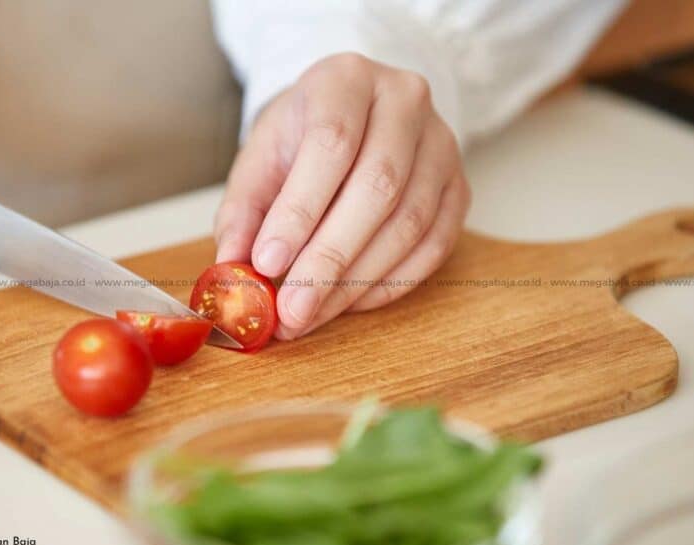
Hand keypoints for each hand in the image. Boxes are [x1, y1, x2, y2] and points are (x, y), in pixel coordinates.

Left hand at [214, 53, 470, 339]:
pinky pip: (434, 247)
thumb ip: (243, 211)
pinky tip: (349, 302)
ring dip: (356, 281)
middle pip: (378, 187)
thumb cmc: (301, 137)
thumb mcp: (260, 159)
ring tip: (310, 315)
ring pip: (409, 223)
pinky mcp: (460, 188)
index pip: (330, 144)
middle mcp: (405, 102)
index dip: (299, 210)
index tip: (267, 263)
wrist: (351, 116)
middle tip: (292, 310)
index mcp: (346, 79)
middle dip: (329, 259)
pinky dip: (389, 284)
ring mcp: (442, 145)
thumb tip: (233, 268)